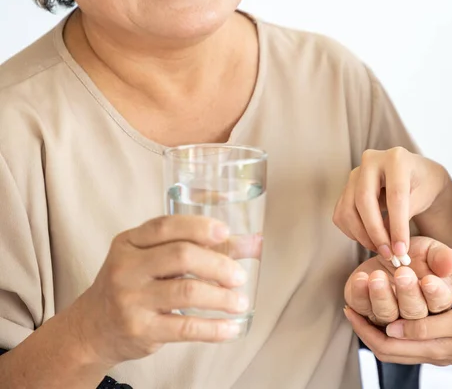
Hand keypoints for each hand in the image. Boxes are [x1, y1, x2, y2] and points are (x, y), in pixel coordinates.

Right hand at [67, 215, 252, 365]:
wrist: (94, 327)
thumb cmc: (133, 284)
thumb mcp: (155, 259)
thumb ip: (202, 247)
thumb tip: (253, 242)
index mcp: (129, 242)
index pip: (165, 226)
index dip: (198, 227)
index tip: (225, 232)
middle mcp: (126, 268)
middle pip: (181, 256)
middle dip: (218, 265)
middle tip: (239, 276)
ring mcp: (131, 299)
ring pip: (187, 292)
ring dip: (221, 297)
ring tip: (240, 302)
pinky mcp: (140, 329)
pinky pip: (185, 328)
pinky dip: (213, 328)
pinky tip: (231, 327)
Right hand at [333, 148, 448, 260]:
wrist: (413, 176)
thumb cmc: (422, 185)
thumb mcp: (424, 197)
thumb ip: (406, 216)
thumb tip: (391, 244)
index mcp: (396, 159)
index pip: (394, 196)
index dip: (397, 226)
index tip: (401, 250)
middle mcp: (371, 160)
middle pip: (365, 200)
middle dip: (376, 232)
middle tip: (387, 254)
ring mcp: (355, 173)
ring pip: (348, 209)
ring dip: (362, 235)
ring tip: (380, 249)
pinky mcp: (345, 188)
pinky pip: (341, 214)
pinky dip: (352, 232)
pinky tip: (369, 240)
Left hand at [344, 299, 451, 365]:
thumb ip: (424, 328)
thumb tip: (390, 331)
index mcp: (433, 349)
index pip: (386, 345)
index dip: (363, 329)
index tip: (348, 309)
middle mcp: (433, 353)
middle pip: (388, 350)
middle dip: (366, 330)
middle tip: (352, 308)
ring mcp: (441, 349)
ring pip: (399, 345)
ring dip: (380, 328)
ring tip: (369, 307)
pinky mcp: (448, 341)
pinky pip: (413, 339)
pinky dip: (398, 326)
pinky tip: (397, 309)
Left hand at [346, 236, 451, 324]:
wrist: (386, 251)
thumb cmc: (414, 253)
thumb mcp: (431, 250)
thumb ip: (442, 256)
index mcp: (438, 300)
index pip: (439, 303)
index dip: (434, 293)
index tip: (428, 280)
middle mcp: (415, 315)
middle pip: (413, 314)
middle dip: (407, 294)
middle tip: (402, 274)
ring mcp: (389, 316)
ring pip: (387, 315)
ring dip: (381, 296)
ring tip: (377, 277)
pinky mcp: (366, 311)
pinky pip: (362, 309)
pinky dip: (360, 294)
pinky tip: (360, 279)